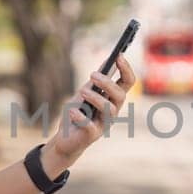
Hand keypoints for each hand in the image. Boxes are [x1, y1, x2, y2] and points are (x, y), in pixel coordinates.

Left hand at [46, 54, 133, 169]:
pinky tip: (72, 111)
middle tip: (92, 75)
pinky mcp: (92, 135)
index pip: (127, 82)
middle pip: (120, 95)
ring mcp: (104, 124)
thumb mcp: (85, 92)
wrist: (65, 138)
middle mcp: (112, 111)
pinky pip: (90, 125)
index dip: (126, 69)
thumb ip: (96, 80)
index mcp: (113, 99)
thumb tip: (108, 59)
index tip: (118, 55)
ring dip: (95, 97)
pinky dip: (80, 116)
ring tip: (82, 92)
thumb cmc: (77, 113)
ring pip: (109, 109)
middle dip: (108, 83)